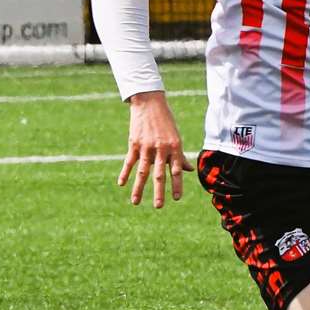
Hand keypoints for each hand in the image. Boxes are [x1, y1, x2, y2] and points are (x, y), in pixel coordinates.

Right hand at [119, 90, 193, 206]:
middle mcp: (161, 149)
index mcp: (174, 148)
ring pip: (142, 172)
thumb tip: (188, 170)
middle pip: (159, 175)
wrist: (149, 103)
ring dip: (139, 188)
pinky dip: (124, 173)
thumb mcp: (176, 137)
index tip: (176, 198)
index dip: (177, 185)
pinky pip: (129, 162)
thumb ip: (180, 155)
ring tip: (136, 202)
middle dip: (159, 192)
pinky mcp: (134, 143)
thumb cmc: (166, 121)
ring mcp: (147, 147)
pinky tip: (121, 184)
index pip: (177, 171)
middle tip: (158, 206)